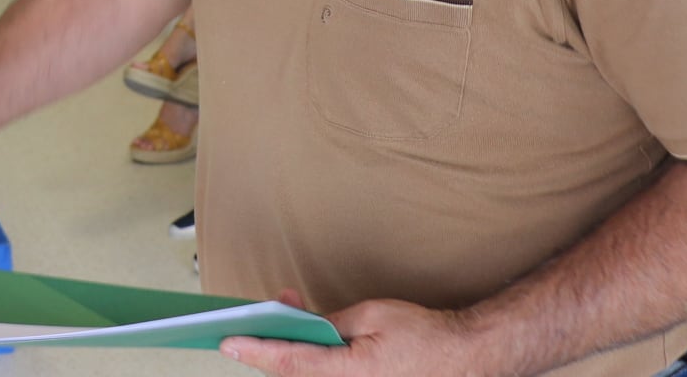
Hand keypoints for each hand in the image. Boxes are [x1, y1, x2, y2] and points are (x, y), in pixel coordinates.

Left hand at [222, 295, 470, 376]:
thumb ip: (331, 324)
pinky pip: (321, 376)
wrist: (459, 355)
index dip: (256, 352)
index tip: (228, 342)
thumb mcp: (371, 315)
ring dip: (286, 352)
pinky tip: (301, 337)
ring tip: (274, 319)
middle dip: (265, 348)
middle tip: (242, 326)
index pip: (291, 363)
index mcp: (350, 373)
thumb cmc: (420, 335)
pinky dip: (306, 358)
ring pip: (305, 376)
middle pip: (291, 374)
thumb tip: (302, 325)